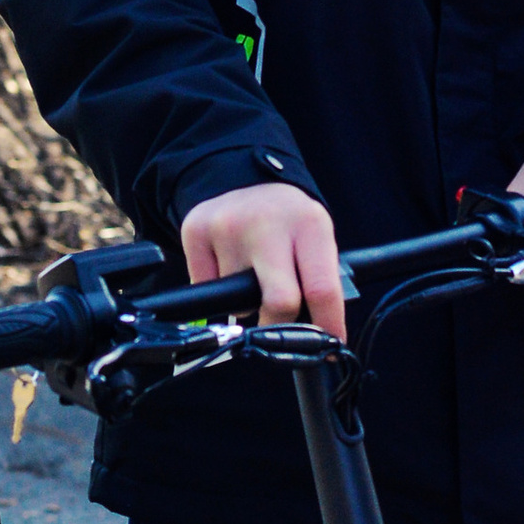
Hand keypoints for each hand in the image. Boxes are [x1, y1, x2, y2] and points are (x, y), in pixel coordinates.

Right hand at [179, 182, 346, 338]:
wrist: (243, 177)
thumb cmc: (286, 219)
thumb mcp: (313, 236)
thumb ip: (317, 277)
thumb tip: (320, 334)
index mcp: (309, 224)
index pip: (321, 288)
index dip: (327, 325)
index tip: (328, 347)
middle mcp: (267, 223)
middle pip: (278, 302)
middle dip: (280, 326)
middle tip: (280, 324)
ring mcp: (227, 226)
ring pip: (237, 301)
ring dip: (245, 301)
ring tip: (251, 271)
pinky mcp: (195, 230)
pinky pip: (205, 288)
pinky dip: (217, 288)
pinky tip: (227, 262)